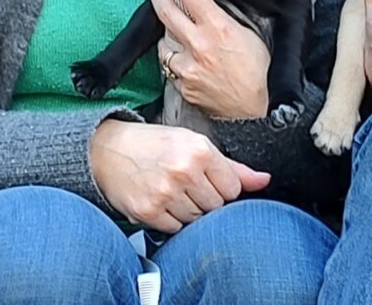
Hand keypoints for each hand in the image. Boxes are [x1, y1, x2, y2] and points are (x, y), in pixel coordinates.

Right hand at [89, 120, 270, 232]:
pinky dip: (170, 219)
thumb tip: (264, 180)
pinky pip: (175, 228)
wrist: (107, 150)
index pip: (233, 188)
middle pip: (216, 206)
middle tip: (185, 185)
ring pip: (197, 219)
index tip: (205, 179)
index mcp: (200, 151)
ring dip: (187, 210)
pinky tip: (160, 201)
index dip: (221, 186)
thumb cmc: (153, 145)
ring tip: (171, 191)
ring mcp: (165, 193)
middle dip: (205, 199)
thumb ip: (232, 167)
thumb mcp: (193, 144)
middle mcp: (184, 171)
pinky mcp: (148, 211)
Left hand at [152, 0, 270, 119]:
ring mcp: (189, 68)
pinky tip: (180, 60)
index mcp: (219, 27)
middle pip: (166, 13)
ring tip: (170, 31)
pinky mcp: (185, 88)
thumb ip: (275, 6)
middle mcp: (199, 45)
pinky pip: (171, 70)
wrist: (262, 114)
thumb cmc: (267, 74)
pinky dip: (174, 63)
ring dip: (166, 35)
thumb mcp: (267, 35)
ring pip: (164, 44)